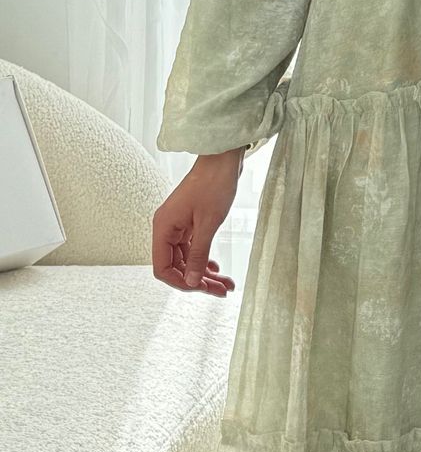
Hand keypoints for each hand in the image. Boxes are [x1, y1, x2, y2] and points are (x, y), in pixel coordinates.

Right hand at [152, 149, 241, 293]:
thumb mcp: (208, 224)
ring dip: (206, 273)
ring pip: (188, 260)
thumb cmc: (213, 185)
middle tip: (223, 291)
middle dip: (199, 281)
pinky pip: (193, 249)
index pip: (162, 268)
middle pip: (176, 267)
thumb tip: (193, 282)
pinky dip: (205, 260)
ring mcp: (178, 227)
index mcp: (163, 228)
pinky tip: (218, 268)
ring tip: (228, 284)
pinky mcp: (189, 224)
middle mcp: (166, 229)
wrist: (222, 160)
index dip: (181, 283)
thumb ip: (199, 254)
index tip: (202, 289)